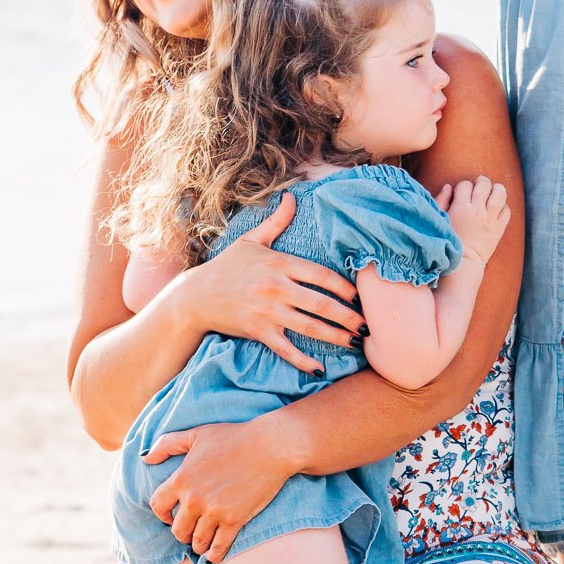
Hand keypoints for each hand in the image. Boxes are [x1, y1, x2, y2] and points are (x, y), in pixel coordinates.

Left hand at [145, 420, 286, 563]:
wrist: (270, 446)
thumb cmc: (234, 437)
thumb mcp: (196, 434)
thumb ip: (167, 444)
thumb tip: (146, 459)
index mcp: (181, 478)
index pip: (158, 506)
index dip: (162, 514)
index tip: (171, 516)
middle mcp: (194, 499)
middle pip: (177, 530)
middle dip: (182, 532)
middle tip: (190, 531)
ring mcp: (214, 512)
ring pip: (197, 542)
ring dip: (198, 544)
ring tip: (203, 542)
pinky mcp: (234, 521)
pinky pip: (218, 548)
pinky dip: (214, 555)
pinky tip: (216, 553)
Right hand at [184, 193, 361, 374]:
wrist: (196, 295)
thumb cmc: (227, 267)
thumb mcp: (251, 241)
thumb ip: (276, 221)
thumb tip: (291, 196)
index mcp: (278, 263)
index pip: (321, 275)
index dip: (345, 287)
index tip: (359, 297)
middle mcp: (275, 287)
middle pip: (321, 303)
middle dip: (348, 316)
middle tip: (367, 325)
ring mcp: (266, 311)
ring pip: (309, 327)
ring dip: (335, 336)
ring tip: (354, 342)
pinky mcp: (257, 331)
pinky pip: (286, 349)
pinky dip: (303, 360)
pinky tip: (320, 366)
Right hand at [435, 176, 510, 265]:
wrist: (464, 263)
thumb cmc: (448, 241)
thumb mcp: (440, 220)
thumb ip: (441, 201)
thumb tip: (448, 186)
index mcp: (461, 208)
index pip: (465, 185)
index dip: (463, 186)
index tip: (462, 193)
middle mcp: (478, 211)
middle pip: (483, 184)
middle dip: (481, 182)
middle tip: (479, 185)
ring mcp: (491, 219)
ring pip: (500, 194)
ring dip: (497, 188)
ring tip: (493, 190)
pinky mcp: (499, 228)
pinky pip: (507, 210)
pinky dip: (504, 205)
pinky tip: (497, 206)